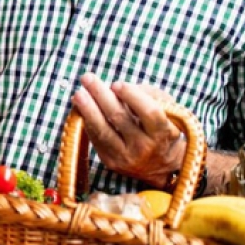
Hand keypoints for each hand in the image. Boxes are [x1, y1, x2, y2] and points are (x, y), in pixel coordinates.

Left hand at [71, 73, 184, 187]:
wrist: (160, 166)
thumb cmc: (162, 129)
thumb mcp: (167, 111)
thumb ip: (148, 95)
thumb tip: (116, 88)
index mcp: (162, 133)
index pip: (149, 112)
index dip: (132, 96)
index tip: (116, 83)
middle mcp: (144, 148)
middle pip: (119, 118)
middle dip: (101, 95)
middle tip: (88, 78)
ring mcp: (125, 157)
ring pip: (103, 131)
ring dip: (87, 110)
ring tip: (78, 94)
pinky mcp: (110, 161)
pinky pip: (95, 138)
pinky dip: (87, 121)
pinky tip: (80, 107)